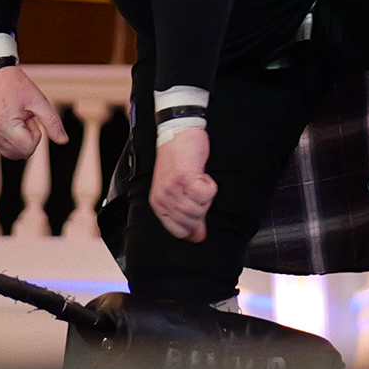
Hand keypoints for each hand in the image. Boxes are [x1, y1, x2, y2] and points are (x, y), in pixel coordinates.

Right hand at [0, 64, 66, 160]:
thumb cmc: (19, 86)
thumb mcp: (39, 101)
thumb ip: (52, 122)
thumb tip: (64, 141)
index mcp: (4, 125)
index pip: (28, 148)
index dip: (35, 134)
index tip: (30, 117)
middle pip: (21, 154)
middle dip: (27, 139)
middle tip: (24, 117)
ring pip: (12, 154)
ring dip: (19, 140)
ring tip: (16, 118)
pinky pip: (3, 148)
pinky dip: (11, 139)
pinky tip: (9, 120)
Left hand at [149, 123, 216, 240]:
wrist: (177, 132)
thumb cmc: (177, 159)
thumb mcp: (175, 189)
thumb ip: (186, 214)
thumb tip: (198, 237)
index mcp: (159, 204)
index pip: (178, 231)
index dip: (193, 226)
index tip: (199, 216)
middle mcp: (164, 198)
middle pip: (192, 221)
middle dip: (202, 208)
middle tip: (199, 190)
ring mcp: (174, 188)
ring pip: (200, 208)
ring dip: (206, 195)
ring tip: (199, 180)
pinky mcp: (185, 177)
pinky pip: (206, 193)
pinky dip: (210, 185)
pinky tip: (203, 175)